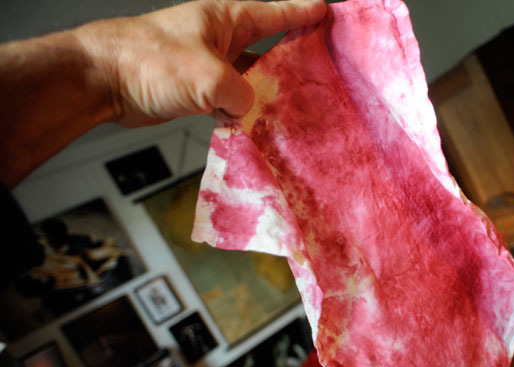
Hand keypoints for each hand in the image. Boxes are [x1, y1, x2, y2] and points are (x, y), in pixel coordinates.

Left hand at [77, 0, 326, 126]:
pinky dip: (244, 111)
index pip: (274, 12)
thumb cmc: (149, 62)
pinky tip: (257, 124)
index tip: (327, 13)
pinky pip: (231, 99)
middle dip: (293, 56)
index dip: (303, 13)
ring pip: (250, 77)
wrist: (103, 81)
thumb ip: (242, 95)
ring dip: (268, 91)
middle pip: (267, 46)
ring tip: (295, 104)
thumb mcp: (210, 78)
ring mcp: (207, 65)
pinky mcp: (195, 90)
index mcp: (225, 19)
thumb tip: (246, 109)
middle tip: (321, 67)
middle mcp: (219, 39)